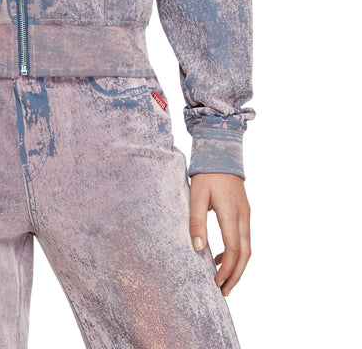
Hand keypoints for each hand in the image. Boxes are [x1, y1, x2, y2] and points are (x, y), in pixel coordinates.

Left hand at [189, 173, 250, 295]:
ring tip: (223, 280)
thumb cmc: (207, 174)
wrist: (222, 153)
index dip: (226, 270)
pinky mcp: (244, 212)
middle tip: (223, 291)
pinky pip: (244, 238)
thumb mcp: (196, 195)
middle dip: (236, 275)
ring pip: (247, 248)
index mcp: (231, 214)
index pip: (233, 249)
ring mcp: (246, 215)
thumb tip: (198, 248)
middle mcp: (243, 217)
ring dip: (237, 266)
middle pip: (245, 254)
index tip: (216, 282)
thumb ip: (197, 221)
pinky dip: (236, 253)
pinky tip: (220, 255)